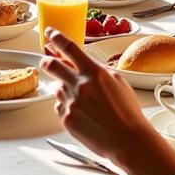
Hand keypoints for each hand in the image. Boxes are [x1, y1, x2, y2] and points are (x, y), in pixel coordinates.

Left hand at [41, 29, 151, 162]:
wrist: (127, 141)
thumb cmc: (127, 113)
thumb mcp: (118, 82)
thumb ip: (98, 71)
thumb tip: (83, 66)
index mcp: (94, 72)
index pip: (70, 48)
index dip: (57, 38)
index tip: (50, 33)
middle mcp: (80, 85)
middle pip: (52, 65)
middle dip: (46, 61)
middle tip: (46, 61)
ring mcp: (71, 102)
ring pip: (57, 89)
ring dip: (65, 90)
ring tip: (83, 103)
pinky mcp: (66, 118)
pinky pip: (59, 107)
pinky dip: (67, 107)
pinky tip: (82, 114)